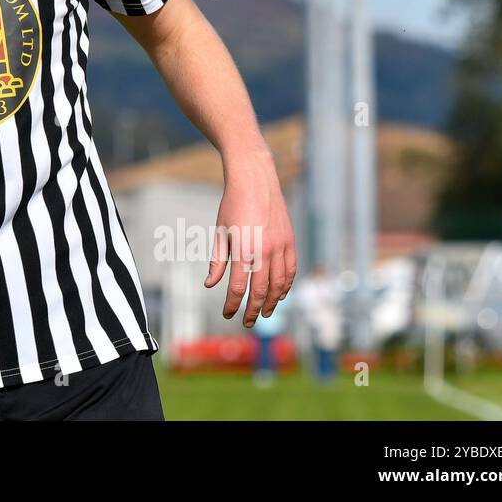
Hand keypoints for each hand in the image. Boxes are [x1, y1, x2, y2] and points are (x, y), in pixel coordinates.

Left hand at [204, 145, 295, 325]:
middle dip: (254, 310)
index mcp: (242, 248)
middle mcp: (264, 250)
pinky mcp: (290, 240)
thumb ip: (217, 261)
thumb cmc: (231, 205)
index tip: (227, 313)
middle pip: (261, 290)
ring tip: (266, 312)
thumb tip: (210, 285)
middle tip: (248, 322)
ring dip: (273, 302)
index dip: (232, 304)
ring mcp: (281, 245)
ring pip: (279, 283)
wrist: (254, 179)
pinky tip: (280, 294)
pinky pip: (291, 270)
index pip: (238, 287)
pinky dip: (286, 285)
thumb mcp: (220, 232)